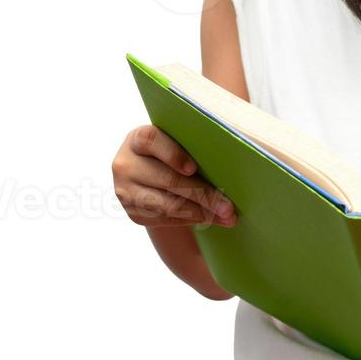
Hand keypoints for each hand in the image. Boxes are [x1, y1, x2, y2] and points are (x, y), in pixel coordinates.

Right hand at [112, 125, 236, 227]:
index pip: (150, 141)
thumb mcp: (177, 139)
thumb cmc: (175, 148)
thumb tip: (235, 149)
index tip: (193, 168)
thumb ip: (194, 140)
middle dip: (202, 194)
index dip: (172, 154)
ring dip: (201, 213)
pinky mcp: (133, 213)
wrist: (151, 170)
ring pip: (168, 205)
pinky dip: (192, 220)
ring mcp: (126, 191)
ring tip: (227, 216)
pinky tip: (212, 219)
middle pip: (167, 180)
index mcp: (137, 139)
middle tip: (229, 206)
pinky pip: (166, 220)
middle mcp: (125, 164)